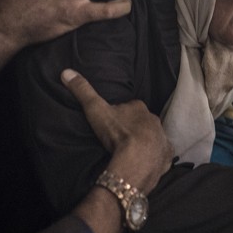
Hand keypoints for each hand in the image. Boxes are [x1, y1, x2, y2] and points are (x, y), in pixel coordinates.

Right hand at [61, 68, 172, 194]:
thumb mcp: (96, 110)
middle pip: (143, 121)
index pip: (130, 106)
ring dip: (146, 140)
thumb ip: (83, 91)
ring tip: (132, 150)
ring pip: (154, 136)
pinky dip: (156, 155)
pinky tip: (148, 160)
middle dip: (135, 126)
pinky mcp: (166, 154)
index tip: (113, 120)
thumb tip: (66, 72)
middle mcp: (154, 120)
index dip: (122, 113)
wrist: (137, 159)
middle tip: (121, 136)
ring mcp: (162, 138)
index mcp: (139, 108)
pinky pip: (162, 153)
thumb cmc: (117, 132)